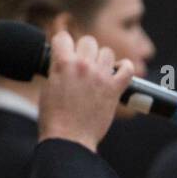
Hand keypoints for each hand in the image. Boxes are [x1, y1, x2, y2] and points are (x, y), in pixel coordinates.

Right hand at [38, 30, 134, 150]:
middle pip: (88, 41)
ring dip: (102, 61)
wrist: (69, 140)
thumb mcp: (48, 86)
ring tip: (97, 74)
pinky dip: (125, 69)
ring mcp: (100, 76)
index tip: (65, 53)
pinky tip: (117, 74)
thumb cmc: (54, 118)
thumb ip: (58, 69)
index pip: (63, 37)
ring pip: (107, 53)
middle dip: (84, 52)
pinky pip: (128, 68)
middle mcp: (83, 66)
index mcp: (62, 63)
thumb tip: (66, 60)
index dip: (63, 45)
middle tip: (82, 67)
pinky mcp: (114, 89)